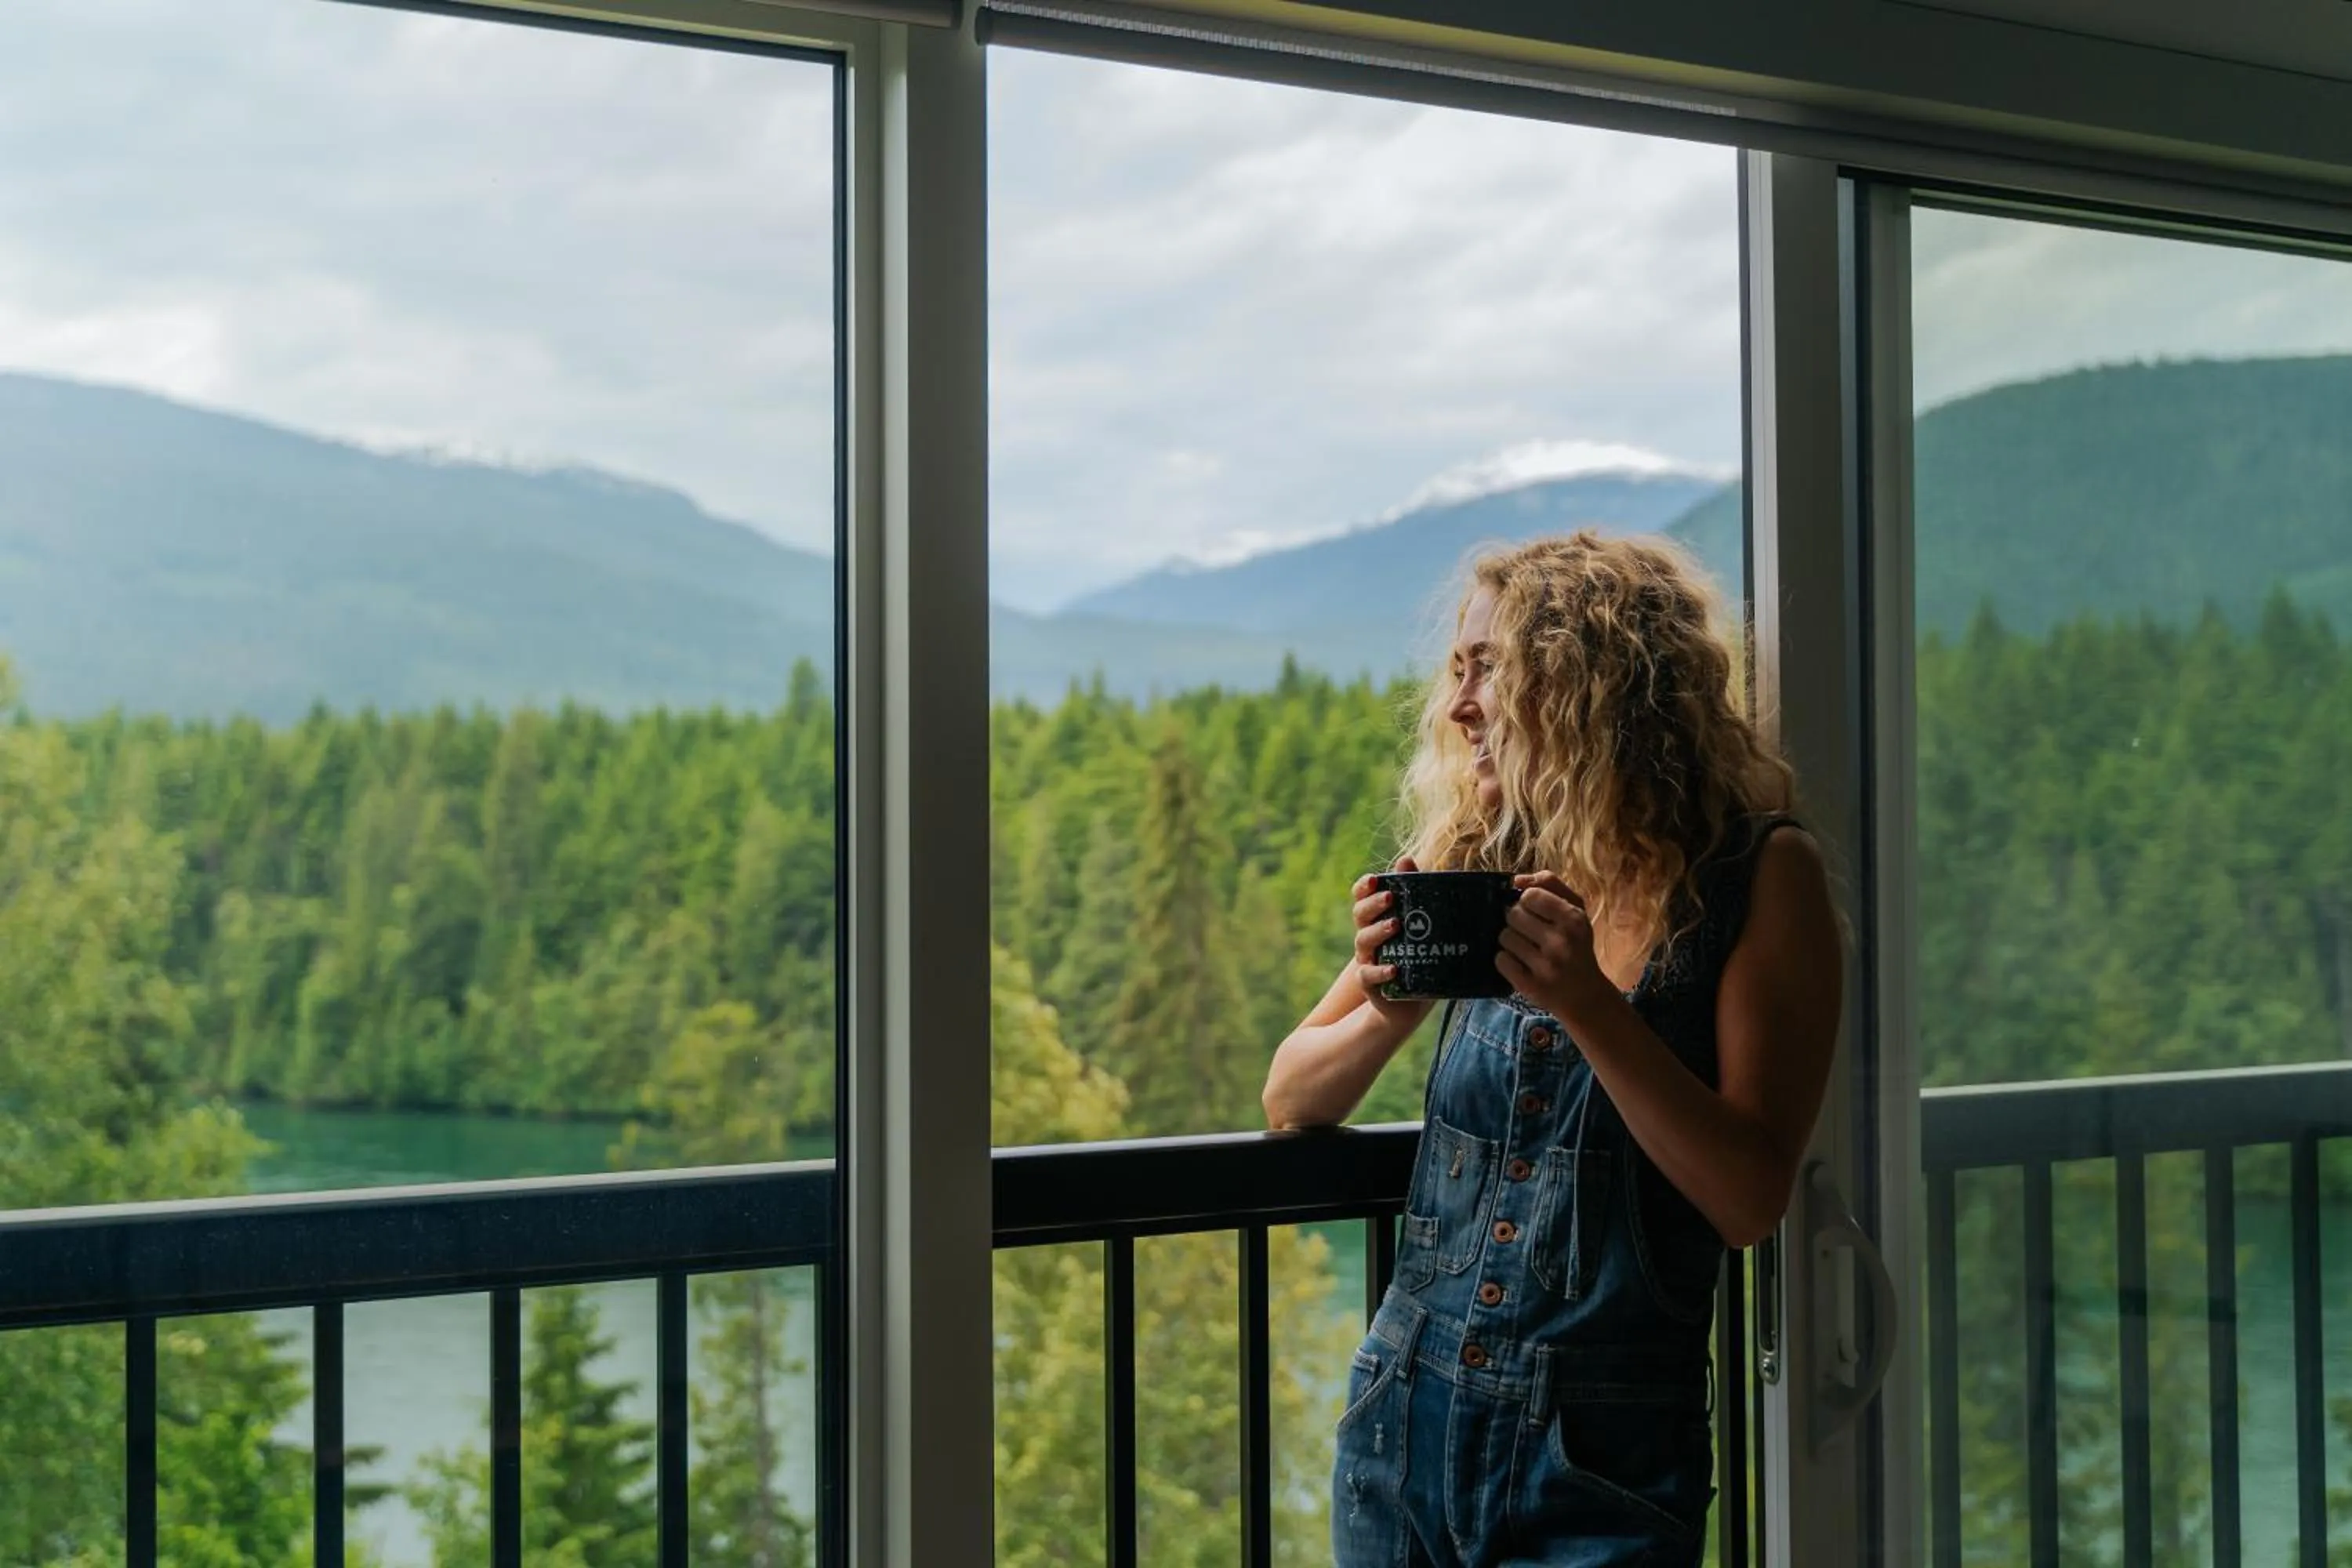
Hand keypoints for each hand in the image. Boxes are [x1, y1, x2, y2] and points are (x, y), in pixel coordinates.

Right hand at [1350, 856, 1428, 1022]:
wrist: (1410, 1004)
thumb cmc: (1418, 958)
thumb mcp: (1423, 929)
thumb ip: (1418, 896)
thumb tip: (1410, 861)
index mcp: (1377, 920)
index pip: (1362, 897)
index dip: (1364, 887)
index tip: (1375, 879)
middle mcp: (1368, 937)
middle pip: (1360, 914)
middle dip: (1373, 903)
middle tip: (1391, 897)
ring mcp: (1368, 960)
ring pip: (1362, 941)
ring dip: (1377, 931)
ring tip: (1396, 925)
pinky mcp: (1371, 984)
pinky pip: (1367, 975)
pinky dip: (1378, 971)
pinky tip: (1393, 968)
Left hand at [1498, 872, 1613, 1022]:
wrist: (1585, 995)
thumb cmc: (1577, 945)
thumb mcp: (1576, 910)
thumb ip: (1551, 884)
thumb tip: (1517, 879)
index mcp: (1573, 919)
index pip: (1530, 895)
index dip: (1526, 901)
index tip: (1534, 910)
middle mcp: (1561, 942)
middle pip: (1513, 915)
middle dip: (1517, 921)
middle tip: (1529, 932)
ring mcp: (1545, 966)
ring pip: (1504, 937)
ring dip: (1510, 941)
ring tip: (1526, 948)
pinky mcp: (1530, 986)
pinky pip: (1501, 960)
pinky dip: (1506, 960)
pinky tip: (1521, 964)